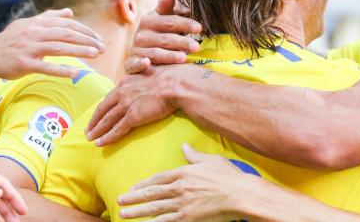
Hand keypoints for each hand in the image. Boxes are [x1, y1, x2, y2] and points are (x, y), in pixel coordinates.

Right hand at [0, 8, 105, 79]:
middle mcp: (35, 33)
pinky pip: (45, 67)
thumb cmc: (11, 40)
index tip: (98, 38)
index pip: (67, 25)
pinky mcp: (24, 64)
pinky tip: (75, 73)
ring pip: (59, 48)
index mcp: (38, 24)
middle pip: (67, 35)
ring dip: (80, 51)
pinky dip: (61, 70)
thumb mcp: (28, 24)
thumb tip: (70, 12)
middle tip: (102, 48)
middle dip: (87, 40)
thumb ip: (49, 18)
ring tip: (95, 55)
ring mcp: (29, 49)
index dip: (85, 31)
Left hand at [85, 64, 202, 145]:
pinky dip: (107, 137)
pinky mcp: (133, 116)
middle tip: (88, 129)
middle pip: (103, 109)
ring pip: (106, 120)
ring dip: (97, 130)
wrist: (176, 83)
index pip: (110, 97)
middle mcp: (122, 92)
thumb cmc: (171, 78)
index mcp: (127, 82)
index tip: (98, 114)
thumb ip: (145, 80)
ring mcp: (126, 105)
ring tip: (90, 138)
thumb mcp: (153, 74)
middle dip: (94, 120)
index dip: (102, 107)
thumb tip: (149, 83)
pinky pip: (116, 129)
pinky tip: (100, 144)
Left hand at [118, 143, 245, 220]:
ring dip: (137, 212)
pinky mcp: (188, 218)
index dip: (143, 184)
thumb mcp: (210, 160)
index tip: (132, 188)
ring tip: (124, 214)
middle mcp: (179, 188)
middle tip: (119, 201)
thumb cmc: (228, 176)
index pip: (158, 178)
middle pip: (151, 193)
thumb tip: (184, 145)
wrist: (240, 194)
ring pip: (154, 208)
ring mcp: (182, 204)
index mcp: (183, 172)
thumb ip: (194, 155)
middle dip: (133, 198)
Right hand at [125, 0, 201, 74]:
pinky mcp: (131, 64)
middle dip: (182, 42)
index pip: (170, 22)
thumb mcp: (161, 18)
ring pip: (155, 53)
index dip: (185, 24)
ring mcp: (136, 50)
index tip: (199, 28)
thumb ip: (167, 8)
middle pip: (165, 39)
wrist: (139, 52)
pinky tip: (147, 63)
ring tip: (184, 58)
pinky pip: (134, 64)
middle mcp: (141, 35)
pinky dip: (139, 63)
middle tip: (197, 47)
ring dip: (169, 56)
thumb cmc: (157, 33)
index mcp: (149, 21)